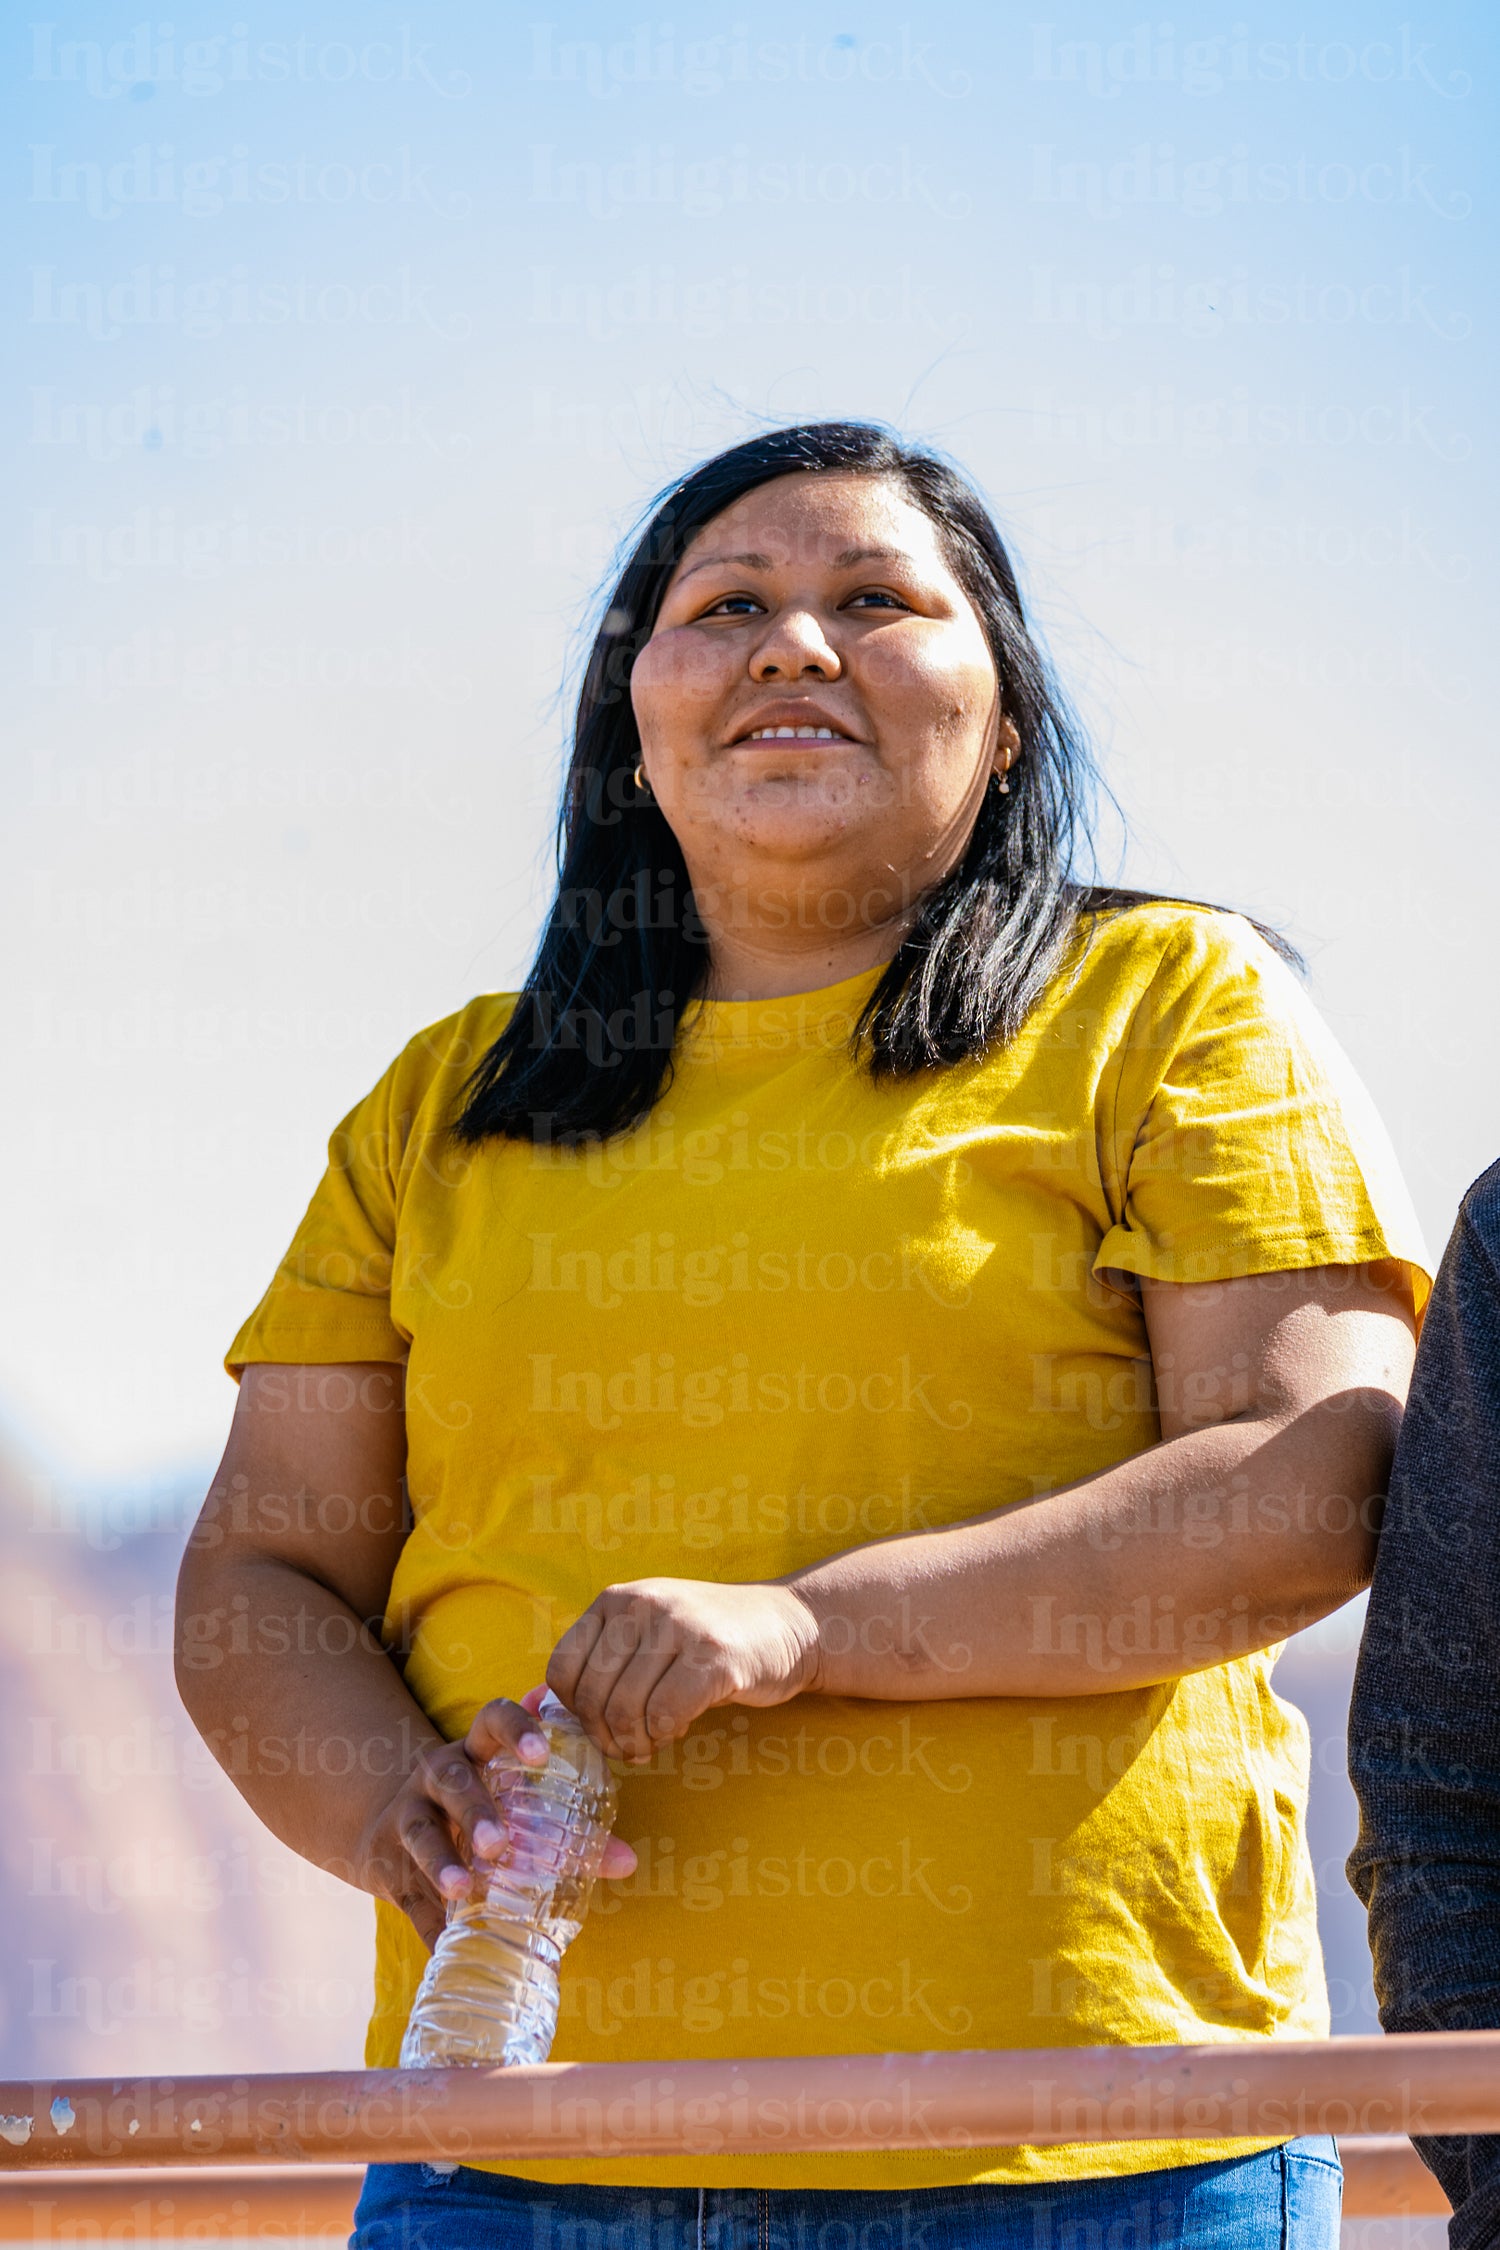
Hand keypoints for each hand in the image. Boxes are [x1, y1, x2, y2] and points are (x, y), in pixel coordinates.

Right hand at [355, 1686, 637, 1948]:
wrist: (384, 1825)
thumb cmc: (474, 1806)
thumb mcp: (506, 1798)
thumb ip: (567, 1821)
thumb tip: (627, 1860)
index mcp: (475, 1750)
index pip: (493, 1720)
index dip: (516, 1730)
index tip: (541, 1755)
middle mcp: (436, 1775)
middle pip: (452, 1780)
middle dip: (474, 1810)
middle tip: (498, 1844)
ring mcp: (406, 1817)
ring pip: (420, 1833)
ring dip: (440, 1861)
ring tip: (462, 1889)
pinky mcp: (386, 1864)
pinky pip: (407, 1894)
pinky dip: (428, 1922)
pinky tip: (446, 1943)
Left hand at [546, 1578, 821, 1762]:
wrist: (787, 1625)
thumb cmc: (705, 1642)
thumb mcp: (648, 1634)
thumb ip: (603, 1662)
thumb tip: (535, 1709)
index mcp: (616, 1599)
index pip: (562, 1668)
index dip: (574, 1710)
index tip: (598, 1726)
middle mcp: (643, 1604)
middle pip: (593, 1694)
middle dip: (604, 1735)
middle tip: (626, 1748)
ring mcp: (679, 1626)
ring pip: (626, 1708)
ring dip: (634, 1741)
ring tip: (650, 1744)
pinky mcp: (714, 1656)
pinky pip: (666, 1713)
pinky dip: (664, 1734)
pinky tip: (676, 1731)